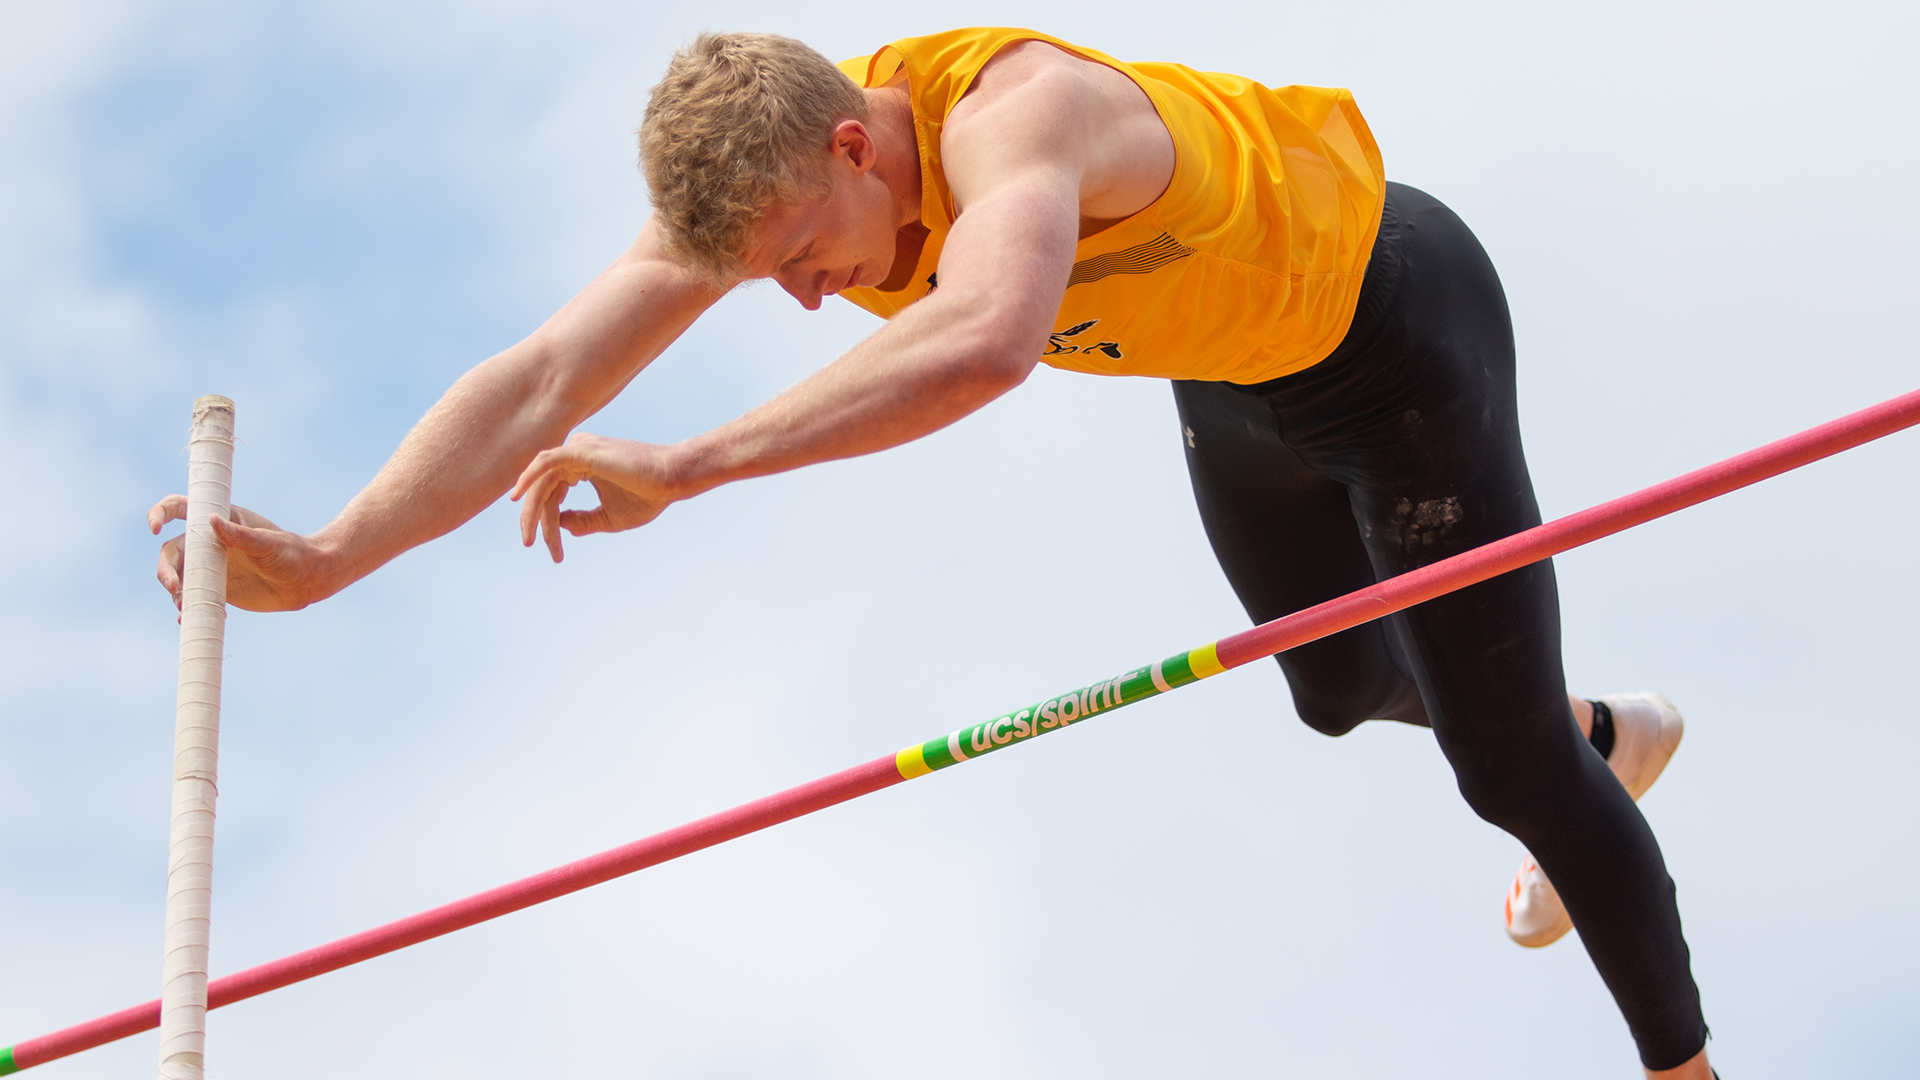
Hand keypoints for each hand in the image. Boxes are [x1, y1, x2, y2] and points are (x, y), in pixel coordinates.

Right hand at [148, 497, 332, 611]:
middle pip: (172, 551)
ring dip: (175, 592)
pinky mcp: (216, 589)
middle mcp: (210, 542)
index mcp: (221, 520)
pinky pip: (191, 597)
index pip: (181, 509)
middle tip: (175, 588)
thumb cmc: (292, 555)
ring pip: (178, 576)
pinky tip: (190, 618)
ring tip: (186, 607)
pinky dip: (186, 607)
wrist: (306, 582)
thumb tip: (211, 520)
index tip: (154, 527)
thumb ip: (240, 535)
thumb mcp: (268, 544)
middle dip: (166, 569)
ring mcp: (211, 566)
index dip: (161, 513)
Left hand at [509, 433, 681, 561]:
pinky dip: (529, 478)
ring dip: (531, 509)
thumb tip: (560, 526)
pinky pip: (546, 462)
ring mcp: (577, 449)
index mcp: (581, 465)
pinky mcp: (581, 450)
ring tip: (529, 536)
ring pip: (541, 479)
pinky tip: (518, 499)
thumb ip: (583, 521)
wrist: (671, 480)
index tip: (554, 553)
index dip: (547, 523)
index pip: (552, 493)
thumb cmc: (647, 496)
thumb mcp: (609, 517)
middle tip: (530, 544)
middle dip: (535, 518)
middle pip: (542, 487)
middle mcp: (575, 453)